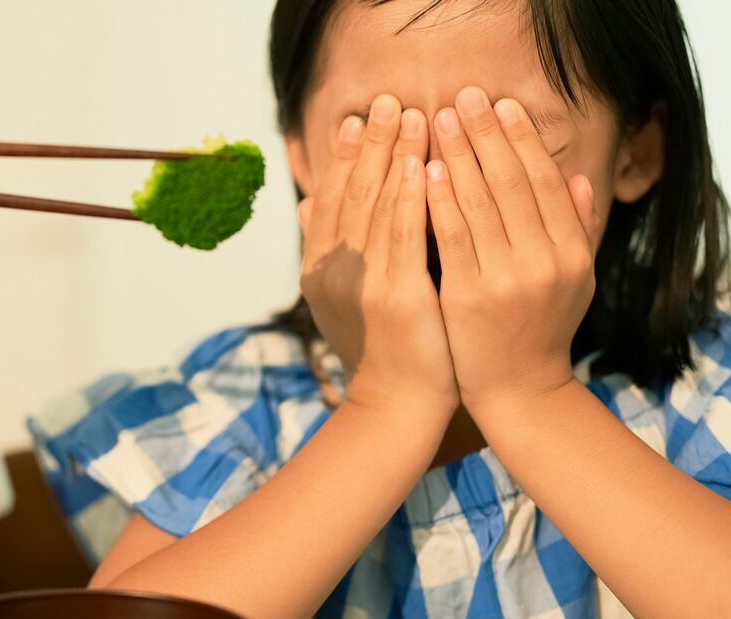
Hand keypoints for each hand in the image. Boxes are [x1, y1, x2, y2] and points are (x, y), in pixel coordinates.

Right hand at [299, 95, 457, 413]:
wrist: (393, 406)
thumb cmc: (377, 349)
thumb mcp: (339, 299)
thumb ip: (324, 249)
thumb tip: (306, 204)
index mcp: (317, 268)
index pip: (329, 199)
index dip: (343, 156)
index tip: (357, 119)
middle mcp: (331, 270)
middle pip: (350, 192)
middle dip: (371, 143)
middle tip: (387, 101)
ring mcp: (361, 282)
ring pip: (377, 205)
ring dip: (394, 156)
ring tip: (411, 116)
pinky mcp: (395, 295)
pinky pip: (404, 235)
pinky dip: (412, 196)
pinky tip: (423, 164)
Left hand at [426, 87, 601, 414]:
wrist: (518, 393)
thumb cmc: (541, 331)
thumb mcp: (574, 282)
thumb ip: (574, 230)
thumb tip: (578, 180)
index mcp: (571, 254)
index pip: (545, 182)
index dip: (523, 140)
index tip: (502, 105)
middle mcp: (545, 262)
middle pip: (513, 183)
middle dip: (486, 135)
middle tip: (463, 96)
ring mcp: (507, 279)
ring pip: (480, 203)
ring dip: (458, 156)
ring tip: (438, 120)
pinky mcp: (468, 296)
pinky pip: (451, 237)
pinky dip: (438, 200)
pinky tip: (424, 170)